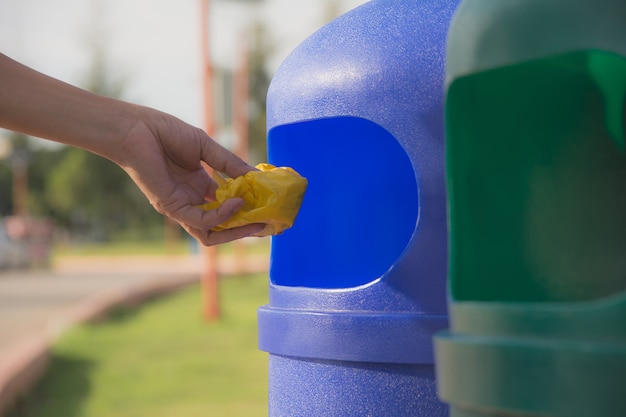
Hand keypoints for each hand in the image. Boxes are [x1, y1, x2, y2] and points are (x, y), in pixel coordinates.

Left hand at [115, 107, 263, 245]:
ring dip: (235, 231)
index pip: (227, 207)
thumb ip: (230, 164)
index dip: (247, 209)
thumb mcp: (207, 148)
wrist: (137, 128)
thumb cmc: (167, 133)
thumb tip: (256, 177)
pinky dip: (221, 217)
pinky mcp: (172, 208)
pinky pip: (201, 222)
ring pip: (212, 234)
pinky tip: (236, 203)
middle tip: (266, 223)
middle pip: (222, 226)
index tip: (267, 206)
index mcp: (200, 187)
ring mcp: (182, 206)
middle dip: (244, 227)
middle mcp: (192, 200)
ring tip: (255, 221)